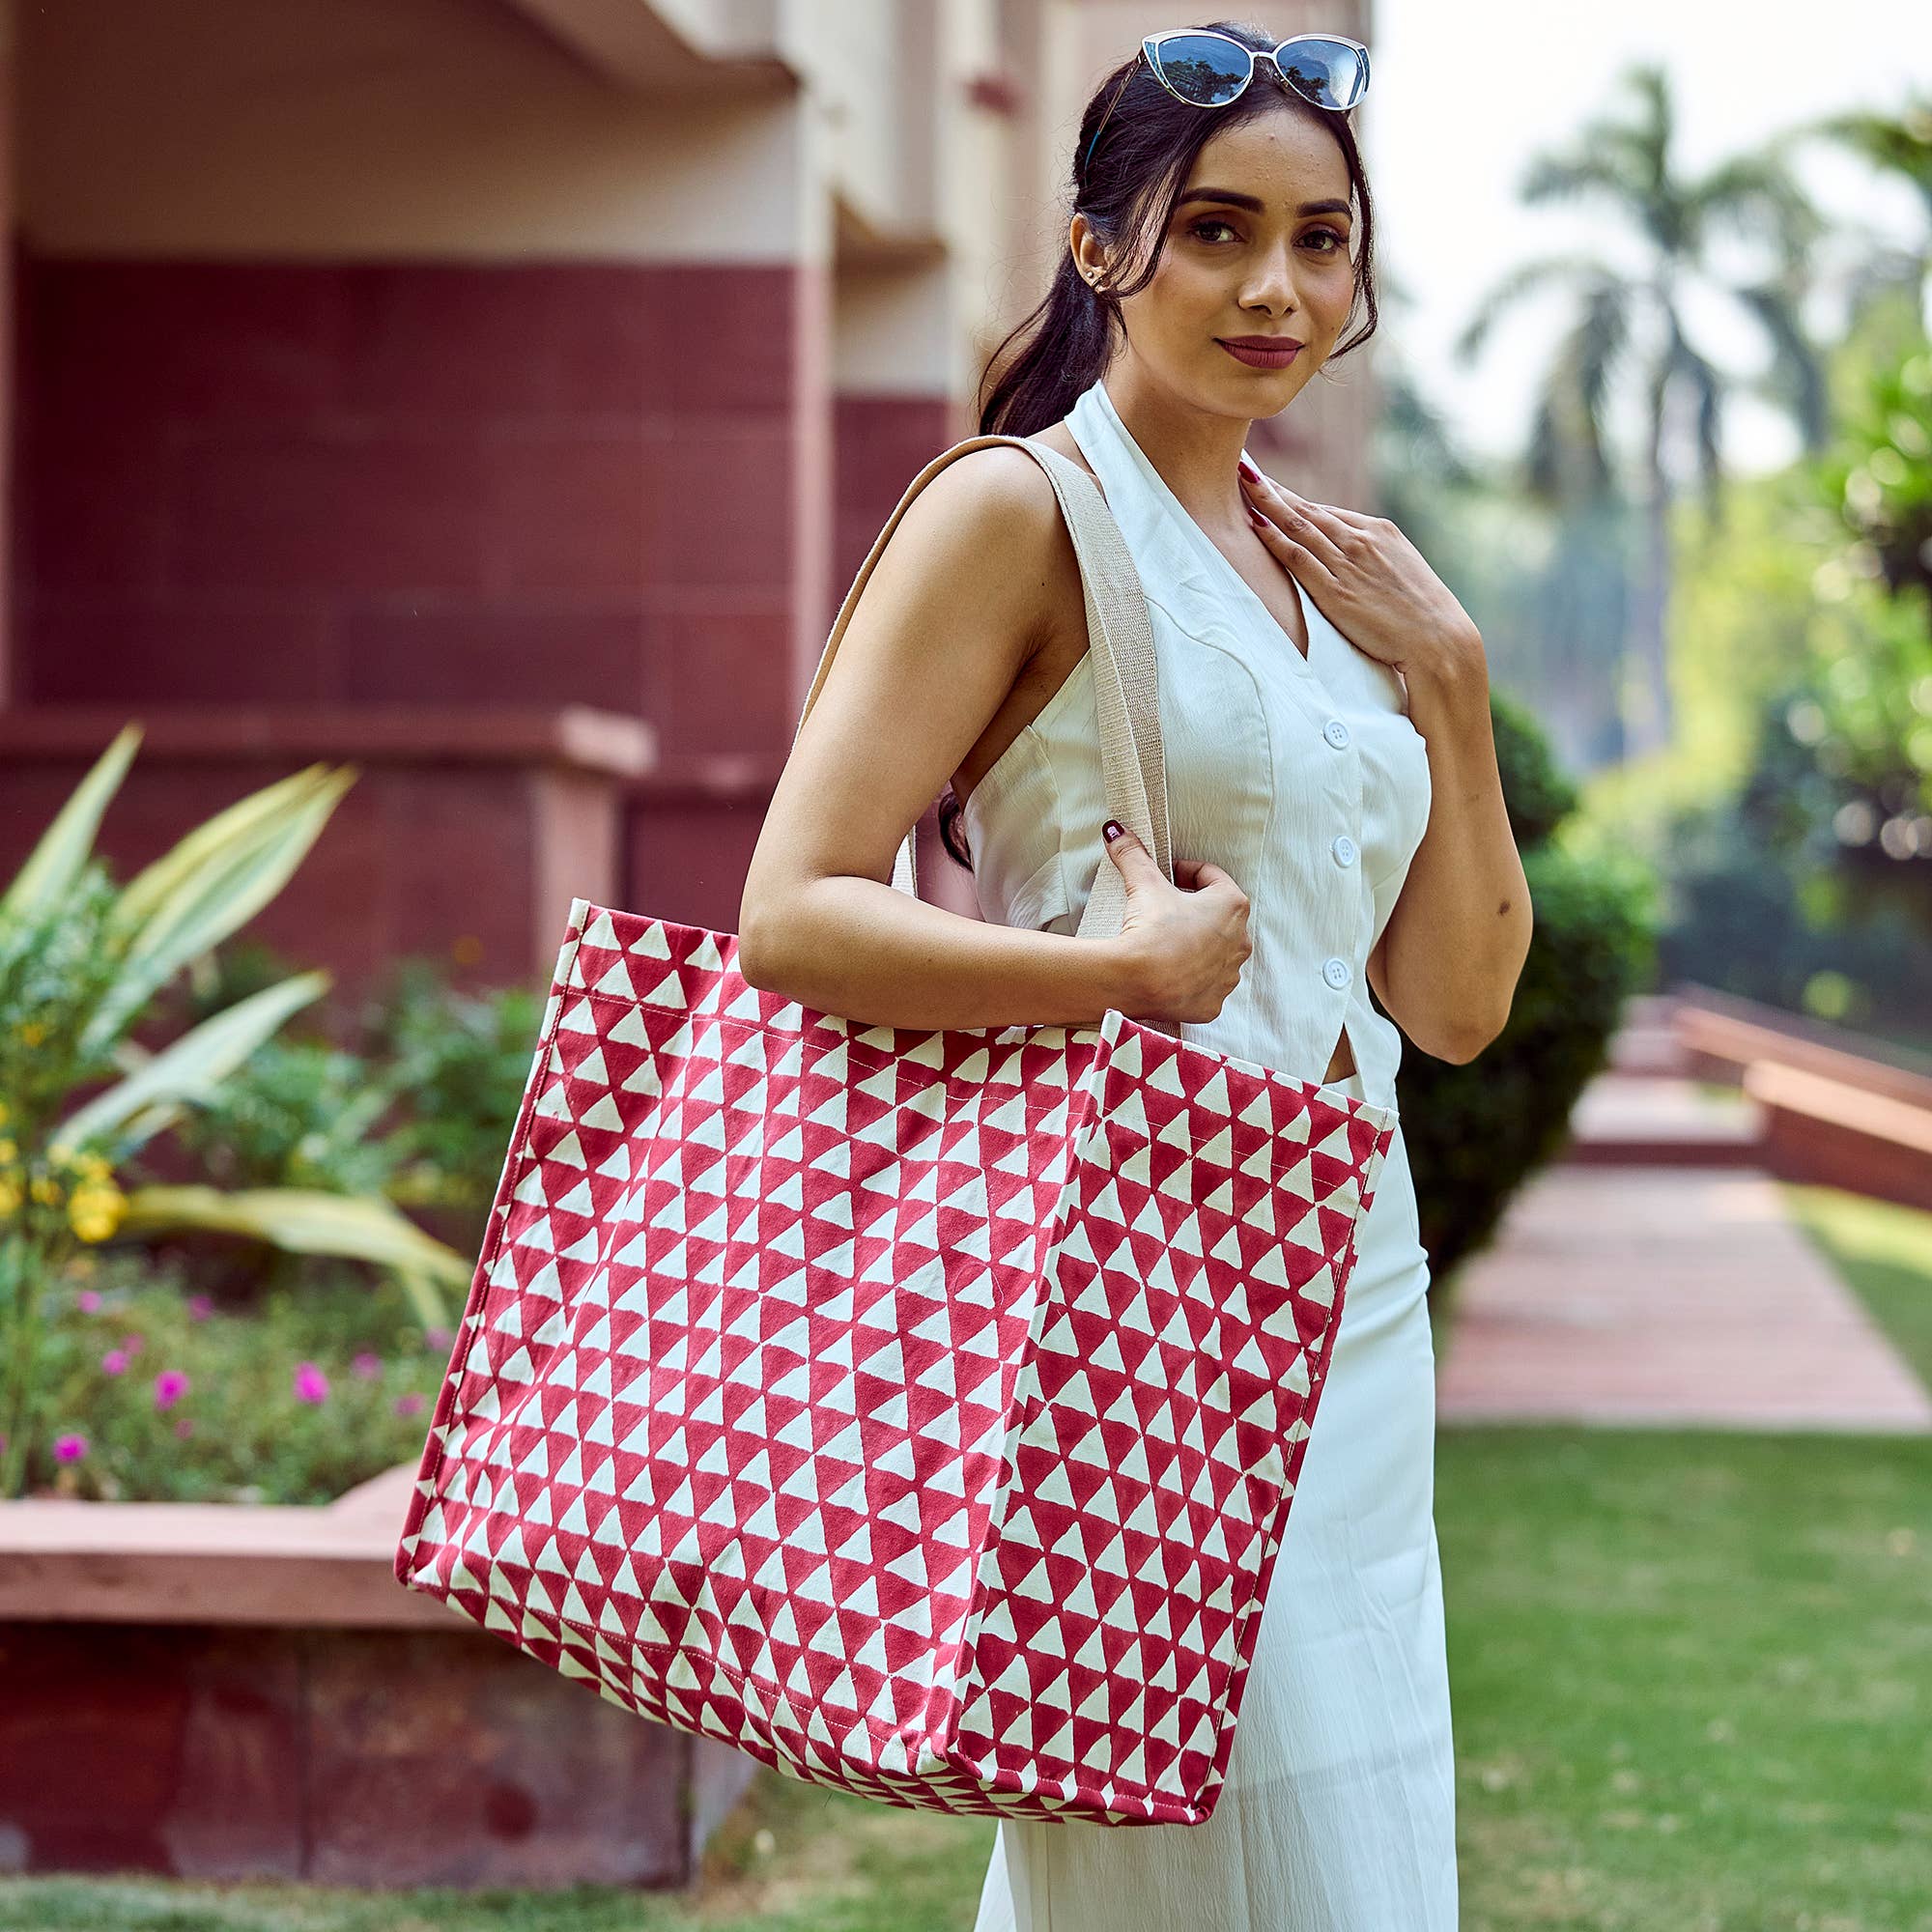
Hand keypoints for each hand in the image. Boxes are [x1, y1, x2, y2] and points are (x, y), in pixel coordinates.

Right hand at [1101, 822, 1250, 1023]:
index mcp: (1232, 905)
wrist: (1136, 979)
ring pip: (1216, 953)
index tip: (1168, 875)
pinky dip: (1191, 979)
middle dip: (1195, 910)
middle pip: (1218, 916)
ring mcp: (1228, 975)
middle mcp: (1240, 940)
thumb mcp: (1143, 884)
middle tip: (1166, 908)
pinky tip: (1171, 973)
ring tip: (1167, 942)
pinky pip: (1205, 986)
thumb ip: (1133, 854)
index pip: (1212, 877)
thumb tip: (1115, 830)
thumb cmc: (1151, 928)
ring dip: (1197, 946)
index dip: (1187, 872)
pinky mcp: (1213, 1003)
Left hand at [1238, 460, 1480, 684]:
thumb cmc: (1423, 613)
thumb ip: (1374, 558)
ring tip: (1243, 479)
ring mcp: (1347, 564)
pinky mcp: (1335, 592)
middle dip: (1273, 488)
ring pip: (1299, 525)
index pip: (1327, 512)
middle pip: (1307, 510)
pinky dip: (1275, 538)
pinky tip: (1255, 521)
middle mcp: (1361, 540)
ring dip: (1267, 501)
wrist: (1439, 639)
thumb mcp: (1401, 571)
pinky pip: (1298, 558)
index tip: (1269, 486)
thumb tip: (1353, 559)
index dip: (1294, 499)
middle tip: (1245, 466)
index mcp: (1379, 532)